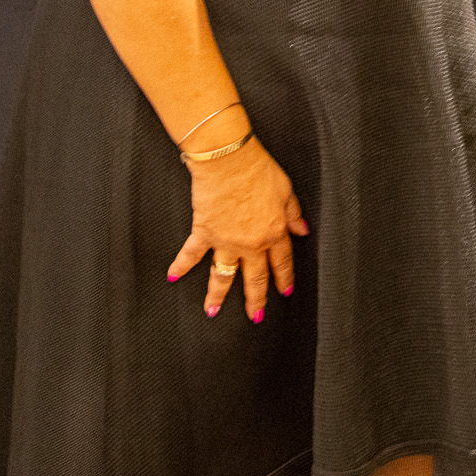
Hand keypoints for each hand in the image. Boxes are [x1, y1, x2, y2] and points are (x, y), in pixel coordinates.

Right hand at [168, 138, 308, 320]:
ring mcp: (226, 241)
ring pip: (223, 275)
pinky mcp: (204, 232)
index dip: (284, 277)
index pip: (282, 262)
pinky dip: (180, 266)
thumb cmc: (257, 169)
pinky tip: (173, 277)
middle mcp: (251, 243)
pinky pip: (190, 254)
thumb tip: (302, 230)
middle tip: (254, 315)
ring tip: (212, 312)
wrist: (229, 160)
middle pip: (255, 277)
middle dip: (255, 299)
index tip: (285, 290)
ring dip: (217, 296)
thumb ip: (293, 214)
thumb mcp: (286, 191)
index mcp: (274, 232)